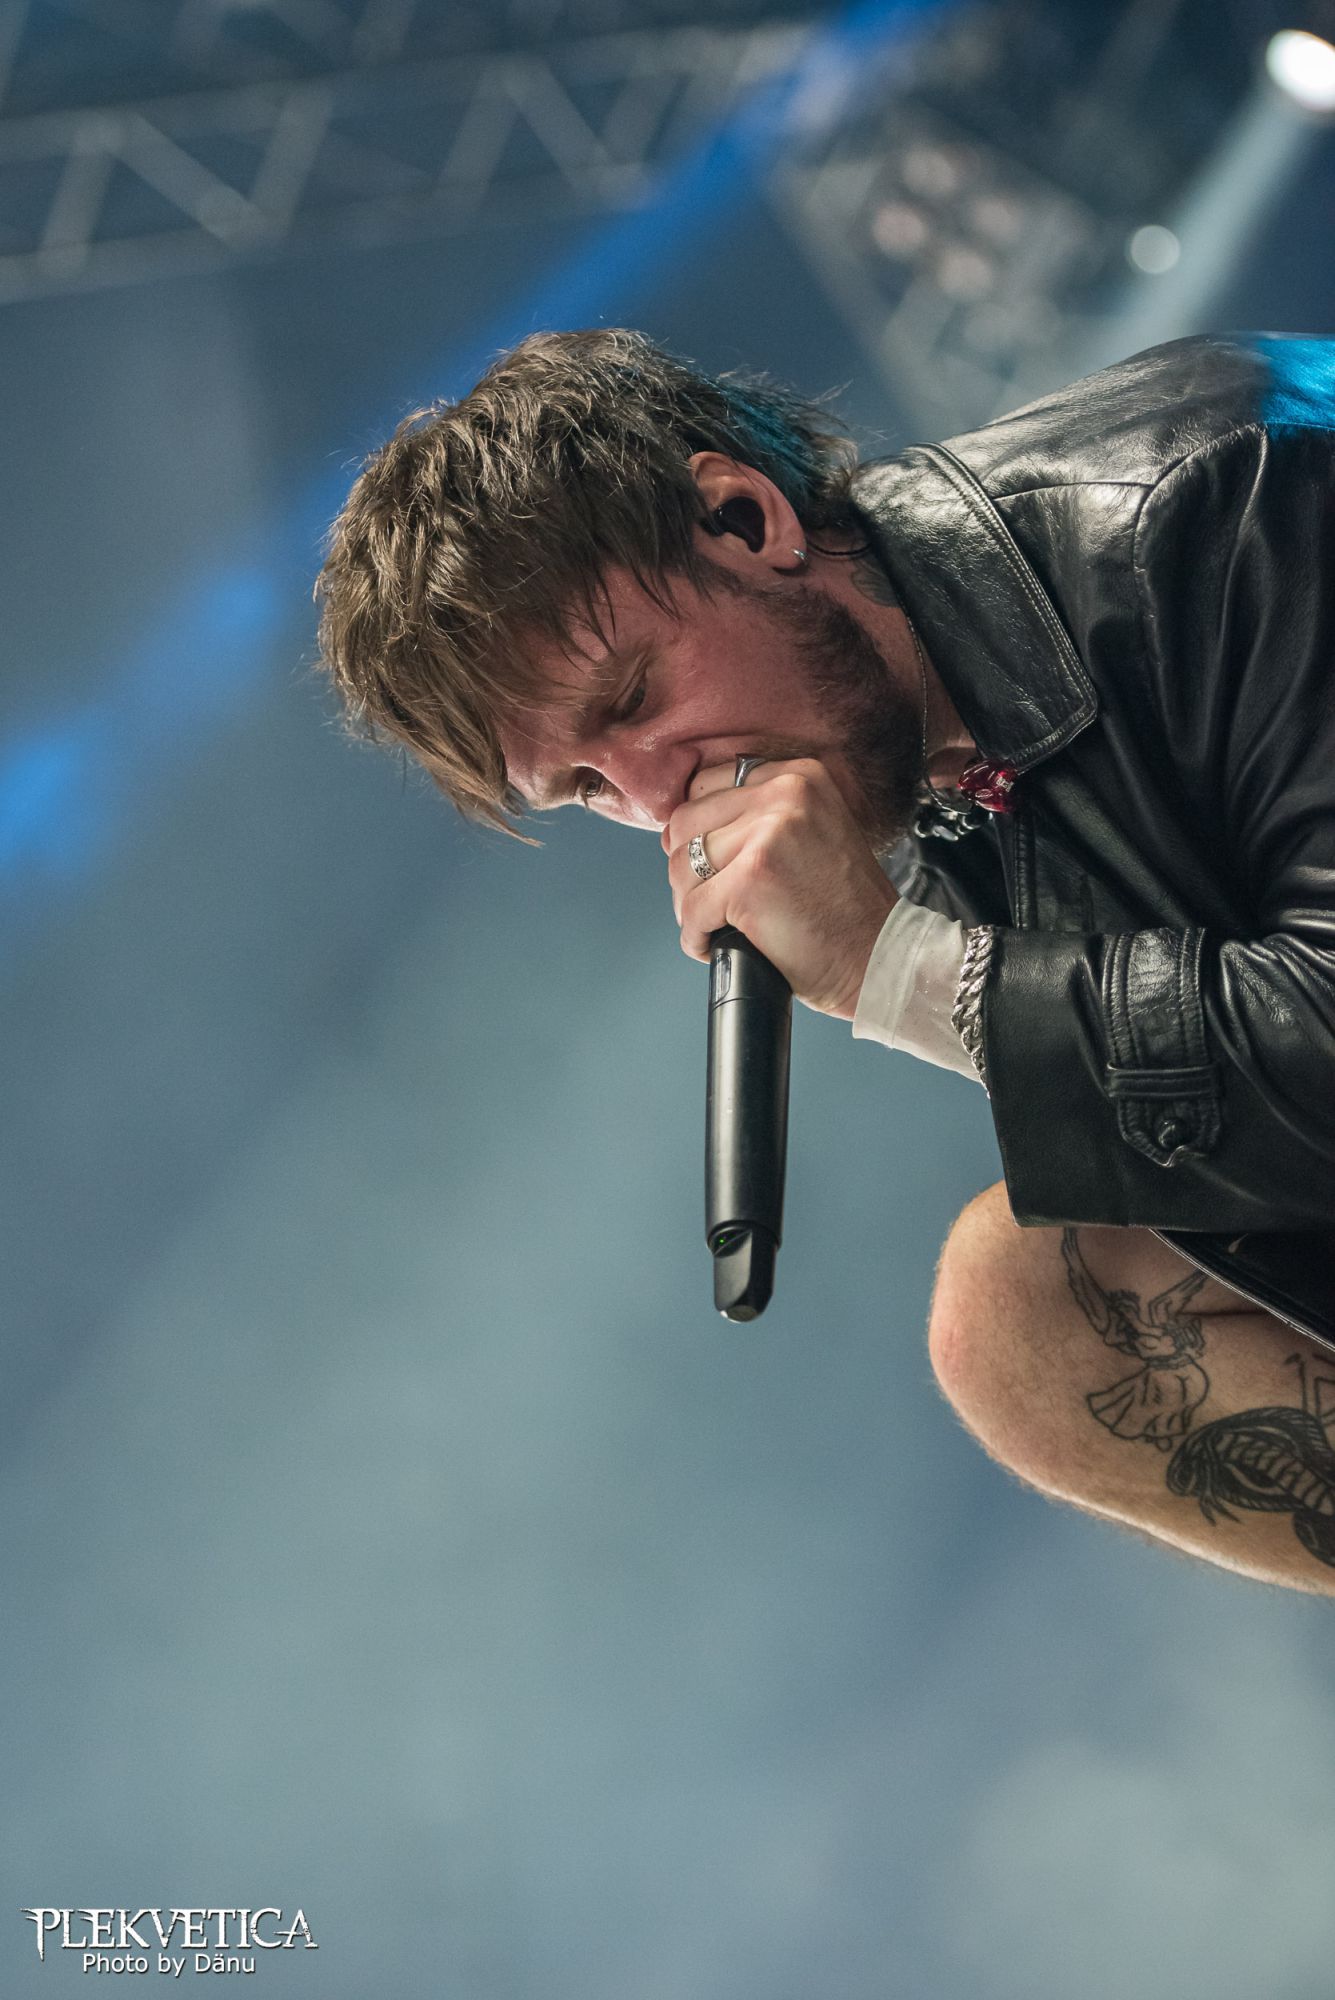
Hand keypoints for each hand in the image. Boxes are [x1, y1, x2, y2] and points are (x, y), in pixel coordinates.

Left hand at [663, 758, 899, 1018]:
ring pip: (682, 866)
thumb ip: (762, 814)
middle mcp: (784, 795)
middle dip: (689, 869)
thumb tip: (679, 827)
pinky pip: (691, 909)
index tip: (711, 862)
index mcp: (798, 777)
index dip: (699, 829)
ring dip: (689, 904)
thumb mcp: (815, 830)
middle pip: (687, 822)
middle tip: (711, 900)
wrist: (879, 957)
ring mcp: (766, 836)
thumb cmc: (845, 908)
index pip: (707, 786)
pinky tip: (716, 945)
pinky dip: (696, 937)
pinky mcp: (748, 882)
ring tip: (717, 924)